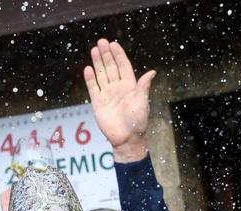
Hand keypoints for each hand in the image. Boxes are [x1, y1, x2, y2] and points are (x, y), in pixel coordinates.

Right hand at [83, 39, 154, 161]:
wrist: (127, 139)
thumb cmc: (138, 122)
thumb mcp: (143, 102)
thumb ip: (144, 86)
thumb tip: (152, 72)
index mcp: (130, 87)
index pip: (123, 66)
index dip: (119, 55)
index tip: (113, 44)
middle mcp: (118, 88)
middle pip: (111, 67)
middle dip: (106, 55)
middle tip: (101, 42)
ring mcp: (107, 95)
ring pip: (102, 75)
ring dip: (98, 63)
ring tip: (94, 49)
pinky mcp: (98, 103)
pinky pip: (93, 88)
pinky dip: (90, 79)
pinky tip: (88, 68)